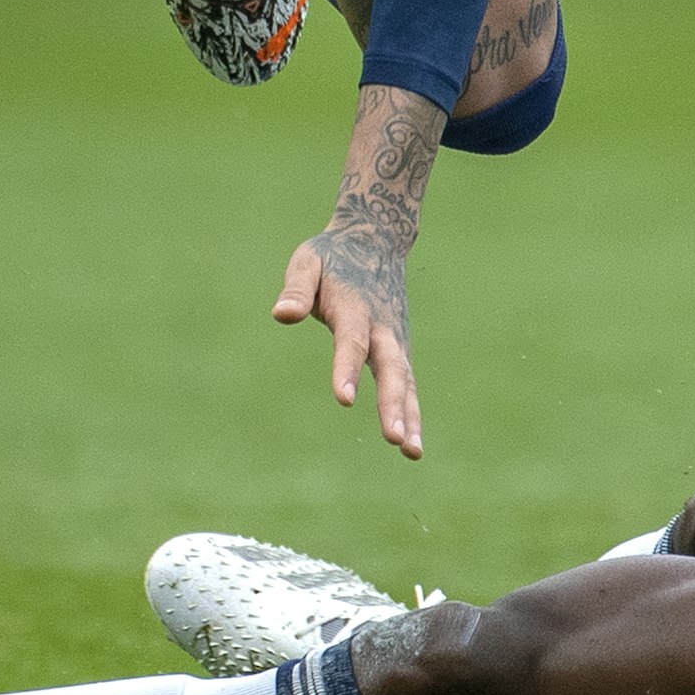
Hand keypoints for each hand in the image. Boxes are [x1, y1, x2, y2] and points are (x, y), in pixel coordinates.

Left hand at [272, 85, 441, 458]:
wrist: (377, 242)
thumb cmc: (332, 257)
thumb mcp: (307, 262)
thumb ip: (297, 288)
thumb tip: (281, 314)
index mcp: (355, 307)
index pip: (351, 341)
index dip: (347, 369)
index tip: (344, 399)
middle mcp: (383, 328)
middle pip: (390, 368)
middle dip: (392, 403)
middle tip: (393, 438)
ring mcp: (396, 341)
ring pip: (405, 382)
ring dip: (409, 417)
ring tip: (411, 452)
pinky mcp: (400, 352)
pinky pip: (408, 386)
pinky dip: (412, 415)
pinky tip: (411, 448)